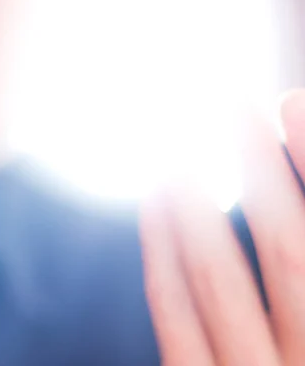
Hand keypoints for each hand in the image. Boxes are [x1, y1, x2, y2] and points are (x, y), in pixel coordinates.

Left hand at [139, 90, 304, 364]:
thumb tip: (284, 207)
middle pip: (290, 249)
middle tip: (224, 101)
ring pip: (220, 280)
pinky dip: (161, 259)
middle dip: (257, 169)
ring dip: (194, 205)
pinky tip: (151, 209)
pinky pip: (174, 321)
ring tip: (175, 144)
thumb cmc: (298, 361)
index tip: (290, 102)